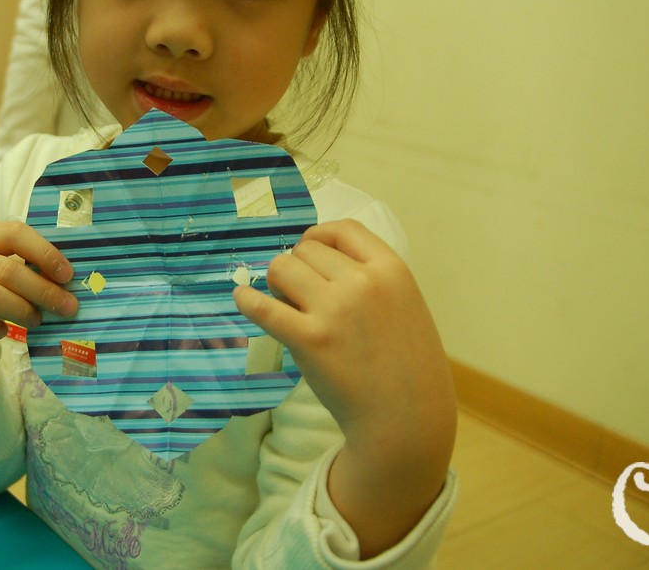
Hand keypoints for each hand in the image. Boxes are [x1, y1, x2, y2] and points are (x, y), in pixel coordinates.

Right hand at [0, 221, 75, 408]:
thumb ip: (25, 267)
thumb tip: (68, 280)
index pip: (13, 232)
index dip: (45, 252)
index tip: (68, 275)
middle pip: (6, 269)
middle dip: (43, 290)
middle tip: (67, 307)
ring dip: (22, 310)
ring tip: (38, 320)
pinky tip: (4, 332)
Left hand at [233, 219, 455, 554]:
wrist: (407, 418)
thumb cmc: (407, 364)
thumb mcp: (405, 304)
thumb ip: (371, 278)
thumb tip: (317, 256)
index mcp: (391, 269)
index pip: (343, 230)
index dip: (319, 236)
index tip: (307, 249)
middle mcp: (363, 283)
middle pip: (306, 250)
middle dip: (297, 269)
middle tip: (299, 296)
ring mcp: (335, 310)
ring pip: (282, 269)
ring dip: (277, 284)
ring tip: (285, 306)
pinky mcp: (309, 340)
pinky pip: (264, 307)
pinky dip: (247, 300)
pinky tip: (241, 298)